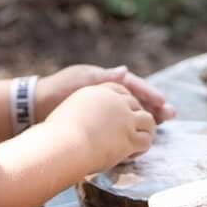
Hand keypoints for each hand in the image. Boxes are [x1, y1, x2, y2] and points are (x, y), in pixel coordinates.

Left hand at [34, 64, 175, 123]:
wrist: (34, 106)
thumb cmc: (57, 91)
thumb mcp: (80, 82)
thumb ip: (103, 78)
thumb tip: (124, 70)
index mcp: (103, 79)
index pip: (132, 84)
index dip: (149, 93)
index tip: (164, 103)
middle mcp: (106, 90)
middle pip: (136, 98)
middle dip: (154, 106)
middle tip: (172, 116)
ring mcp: (102, 104)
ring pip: (130, 110)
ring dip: (146, 117)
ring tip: (163, 125)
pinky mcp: (97, 118)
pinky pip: (119, 121)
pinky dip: (131, 126)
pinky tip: (140, 136)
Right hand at [44, 82, 157, 171]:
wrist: (62, 144)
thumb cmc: (58, 133)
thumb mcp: (71, 109)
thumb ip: (85, 108)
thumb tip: (87, 117)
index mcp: (99, 90)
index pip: (121, 89)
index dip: (127, 101)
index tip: (128, 111)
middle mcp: (115, 101)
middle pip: (136, 104)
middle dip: (139, 115)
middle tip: (137, 129)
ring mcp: (125, 118)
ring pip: (148, 121)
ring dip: (146, 131)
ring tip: (140, 142)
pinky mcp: (130, 137)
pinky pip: (145, 140)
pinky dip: (142, 148)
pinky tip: (133, 154)